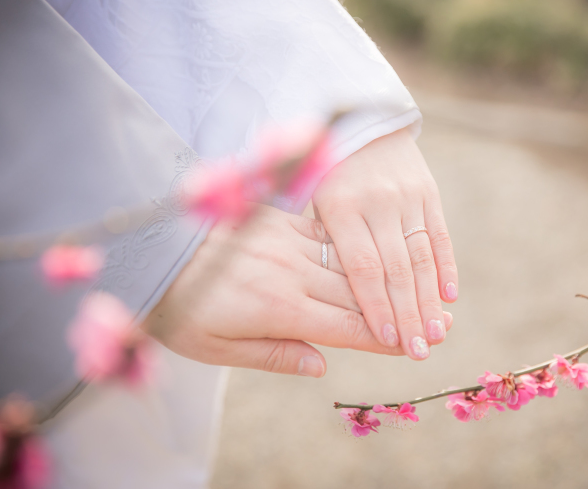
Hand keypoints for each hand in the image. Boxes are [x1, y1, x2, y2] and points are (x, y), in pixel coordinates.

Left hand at [144, 206, 451, 376]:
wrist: (147, 250)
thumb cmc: (177, 308)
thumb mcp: (216, 348)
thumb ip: (274, 355)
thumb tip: (321, 366)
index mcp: (280, 309)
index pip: (346, 326)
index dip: (386, 336)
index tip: (418, 343)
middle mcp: (293, 273)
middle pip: (360, 295)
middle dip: (403, 309)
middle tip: (440, 320)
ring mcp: (289, 242)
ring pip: (352, 264)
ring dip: (391, 279)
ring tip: (424, 288)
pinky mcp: (280, 222)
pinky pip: (329, 235)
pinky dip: (358, 246)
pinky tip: (382, 248)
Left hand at [312, 128, 457, 360]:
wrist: (358, 119)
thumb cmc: (321, 171)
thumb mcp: (308, 202)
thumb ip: (319, 246)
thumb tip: (338, 297)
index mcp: (339, 208)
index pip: (363, 269)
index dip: (377, 307)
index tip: (388, 342)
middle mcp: (376, 203)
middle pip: (396, 269)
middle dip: (409, 314)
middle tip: (419, 352)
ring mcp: (405, 196)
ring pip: (421, 256)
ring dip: (431, 299)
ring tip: (438, 334)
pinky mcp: (427, 191)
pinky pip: (439, 234)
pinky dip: (446, 266)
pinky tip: (450, 296)